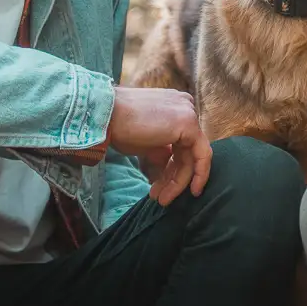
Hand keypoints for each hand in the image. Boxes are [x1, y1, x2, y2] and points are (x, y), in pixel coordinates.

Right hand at [108, 86, 210, 205]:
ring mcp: (189, 113)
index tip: (163, 186)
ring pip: (193, 155)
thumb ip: (161, 150)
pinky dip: (196, 175)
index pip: (182, 143)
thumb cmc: (118, 127)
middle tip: (160, 197)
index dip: (173, 168)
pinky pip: (201, 155)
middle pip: (188, 150)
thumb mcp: (145, 141)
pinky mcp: (189, 124)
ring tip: (162, 199)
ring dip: (178, 181)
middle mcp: (186, 106)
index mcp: (175, 106)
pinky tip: (181, 191)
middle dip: (174, 177)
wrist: (105, 116)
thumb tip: (168, 164)